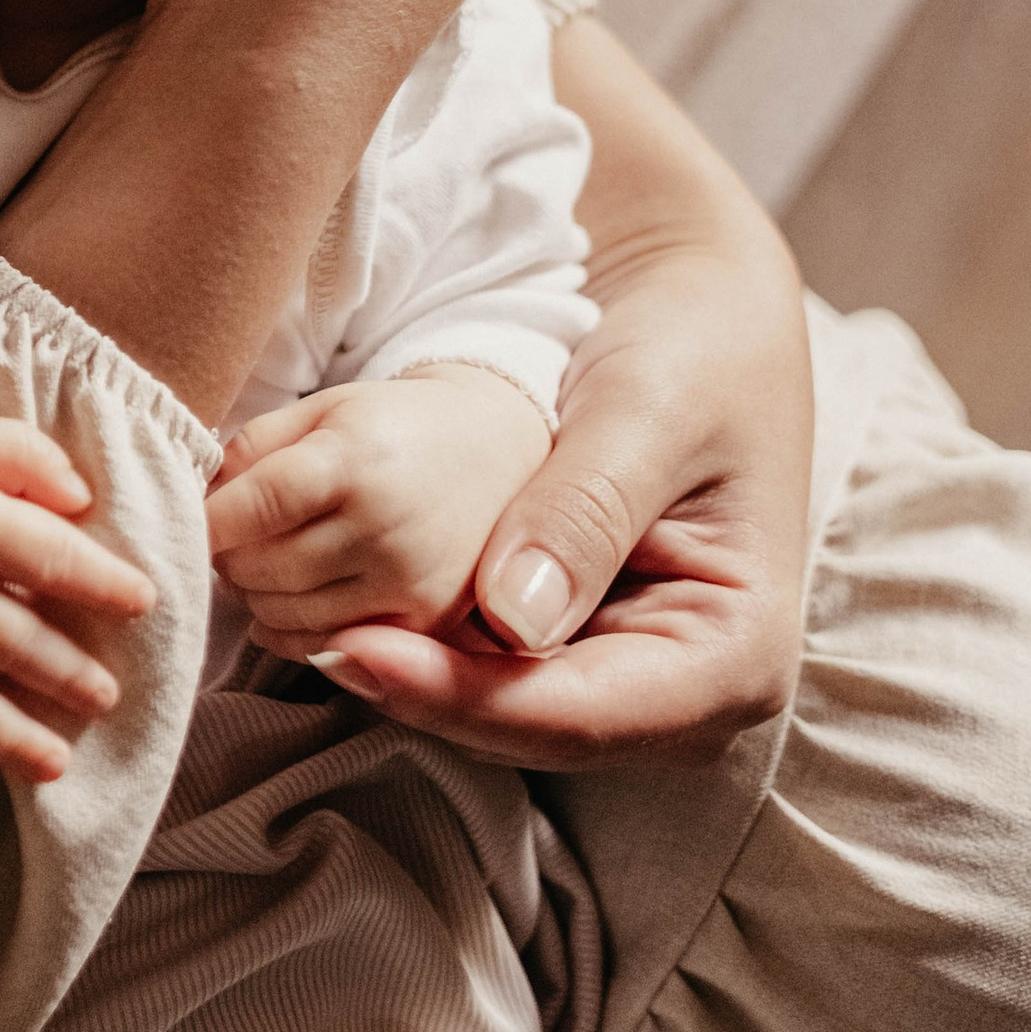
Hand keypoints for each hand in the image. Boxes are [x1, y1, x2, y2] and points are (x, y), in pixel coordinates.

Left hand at [206, 368, 554, 642]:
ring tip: (264, 558)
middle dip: (226, 555)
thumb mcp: (322, 409)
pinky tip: (291, 595)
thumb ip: (251, 449)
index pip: (251, 507)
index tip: (185, 520)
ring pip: (281, 616)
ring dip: (253, 594)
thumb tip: (195, 499)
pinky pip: (324, 649)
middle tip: (231, 535)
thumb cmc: (391, 426)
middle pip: (258, 569)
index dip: (205, 521)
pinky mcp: (422, 625)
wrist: (497, 452)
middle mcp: (383, 528)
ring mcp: (407, 584)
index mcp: (353, 460)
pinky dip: (289, 630)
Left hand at [306, 25, 813, 767]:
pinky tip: (340, 597)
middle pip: (528, 726)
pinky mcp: (573, 639)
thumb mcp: (648, 409)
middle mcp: (681, 693)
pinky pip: (487, 662)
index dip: (462, 696)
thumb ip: (586, 508)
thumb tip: (511, 617)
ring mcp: (625, 672)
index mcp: (734, 656)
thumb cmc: (699, 344)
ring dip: (403, 666)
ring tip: (296, 615)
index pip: (581, 713)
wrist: (705, 304)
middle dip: (416, 686)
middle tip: (301, 633)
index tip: (356, 649)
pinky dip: (419, 635)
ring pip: (495, 706)